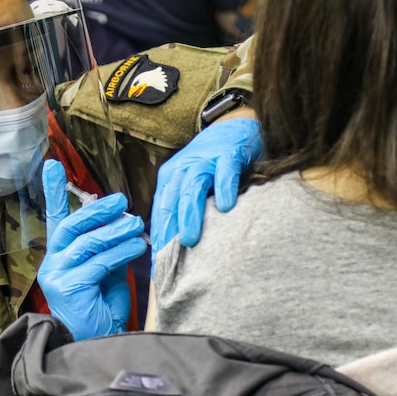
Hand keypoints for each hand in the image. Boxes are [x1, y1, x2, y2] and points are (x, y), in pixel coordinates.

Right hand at [38, 160, 146, 340]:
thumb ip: (110, 247)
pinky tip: (138, 246)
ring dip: (115, 230)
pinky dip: (120, 251)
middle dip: (97, 209)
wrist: (98, 342)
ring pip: (87, 243)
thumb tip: (125, 222)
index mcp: (60, 256)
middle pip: (72, 226)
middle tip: (121, 200)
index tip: (52, 165)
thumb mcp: (108, 270)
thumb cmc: (103, 308)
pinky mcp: (68, 288)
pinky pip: (98, 262)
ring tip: (137, 223)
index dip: (53, 192)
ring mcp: (57, 276)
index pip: (56, 218)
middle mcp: (53, 263)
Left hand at [150, 117, 262, 259]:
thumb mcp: (196, 186)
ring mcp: (207, 160)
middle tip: (168, 261)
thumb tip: (179, 250)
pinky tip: (226, 206)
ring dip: (190, 214)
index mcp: (171, 179)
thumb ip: (186, 210)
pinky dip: (225, 187)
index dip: (158, 240)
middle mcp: (184, 169)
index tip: (159, 268)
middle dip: (168, 232)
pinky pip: (225, 171)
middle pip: (171, 202)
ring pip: (192, 188)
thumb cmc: (216, 166)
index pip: (160, 212)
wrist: (238, 127)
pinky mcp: (230, 153)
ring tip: (190, 240)